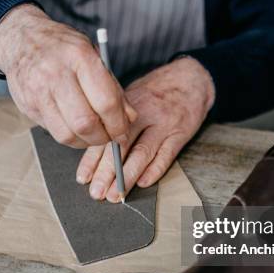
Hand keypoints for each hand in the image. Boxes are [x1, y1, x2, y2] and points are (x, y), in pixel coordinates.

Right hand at [0, 4, 136, 147]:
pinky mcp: (27, 106)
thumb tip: (129, 118)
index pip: (106, 102)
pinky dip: (71, 137)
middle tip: (110, 136)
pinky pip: (54, 132)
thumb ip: (113, 87)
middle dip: (103, 137)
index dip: (118, 124)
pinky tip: (77, 129)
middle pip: (86, 123)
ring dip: (86, 141)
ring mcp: (38, 91)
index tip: (123, 131)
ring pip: (68, 134)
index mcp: (80, 57)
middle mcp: (56, 74)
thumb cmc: (63, 48)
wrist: (21, 39)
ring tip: (94, 134)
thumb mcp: (93, 55)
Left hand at [76, 57, 214, 201]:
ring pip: (142, 153)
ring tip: (116, 194)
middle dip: (106, 173)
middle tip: (97, 192)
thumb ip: (114, 121)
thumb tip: (94, 153)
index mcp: (125, 108)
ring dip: (127, 177)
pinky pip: (166, 155)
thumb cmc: (156, 91)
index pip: (105, 136)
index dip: (92, 159)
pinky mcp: (180, 133)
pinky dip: (155, 170)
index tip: (83, 178)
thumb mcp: (131, 98)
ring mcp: (163, 125)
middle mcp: (143, 115)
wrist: (190, 78)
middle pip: (121, 147)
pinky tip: (143, 183)